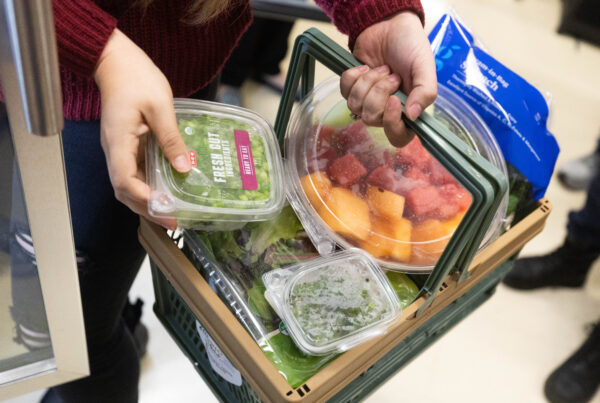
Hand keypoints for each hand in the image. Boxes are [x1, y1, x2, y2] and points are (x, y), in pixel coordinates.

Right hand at [95, 29, 189, 229]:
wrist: (116, 60)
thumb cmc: (136, 77)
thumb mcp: (160, 106)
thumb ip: (171, 138)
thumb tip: (184, 167)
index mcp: (118, 141)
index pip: (125, 181)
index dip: (144, 199)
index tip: (165, 209)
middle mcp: (114, 150)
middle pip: (124, 191)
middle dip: (148, 209)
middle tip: (174, 221)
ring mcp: (118, 148)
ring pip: (128, 184)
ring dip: (147, 201)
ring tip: (171, 213)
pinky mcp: (126, 145)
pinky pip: (134, 172)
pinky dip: (148, 186)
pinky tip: (166, 191)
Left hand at [340, 11, 436, 145]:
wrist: (390, 24)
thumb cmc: (411, 46)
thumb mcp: (425, 67)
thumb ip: (425, 92)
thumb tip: (413, 117)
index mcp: (409, 111)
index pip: (397, 137)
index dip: (391, 123)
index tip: (393, 100)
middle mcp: (387, 111)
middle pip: (371, 119)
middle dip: (378, 93)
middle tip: (391, 75)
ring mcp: (368, 101)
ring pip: (355, 106)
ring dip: (367, 83)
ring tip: (381, 69)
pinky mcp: (353, 89)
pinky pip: (344, 91)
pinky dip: (354, 76)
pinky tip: (366, 67)